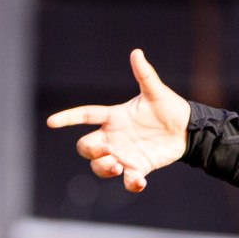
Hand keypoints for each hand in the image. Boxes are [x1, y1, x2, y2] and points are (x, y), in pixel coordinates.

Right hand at [46, 49, 191, 192]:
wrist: (187, 129)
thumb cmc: (169, 108)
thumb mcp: (156, 92)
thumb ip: (145, 75)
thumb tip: (137, 53)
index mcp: (114, 117)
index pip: (85, 115)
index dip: (68, 118)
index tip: (52, 122)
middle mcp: (114, 137)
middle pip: (87, 146)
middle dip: (90, 150)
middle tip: (107, 151)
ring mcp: (125, 154)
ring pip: (101, 166)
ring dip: (103, 169)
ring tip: (117, 167)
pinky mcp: (140, 167)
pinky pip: (129, 181)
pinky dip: (131, 184)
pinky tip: (139, 182)